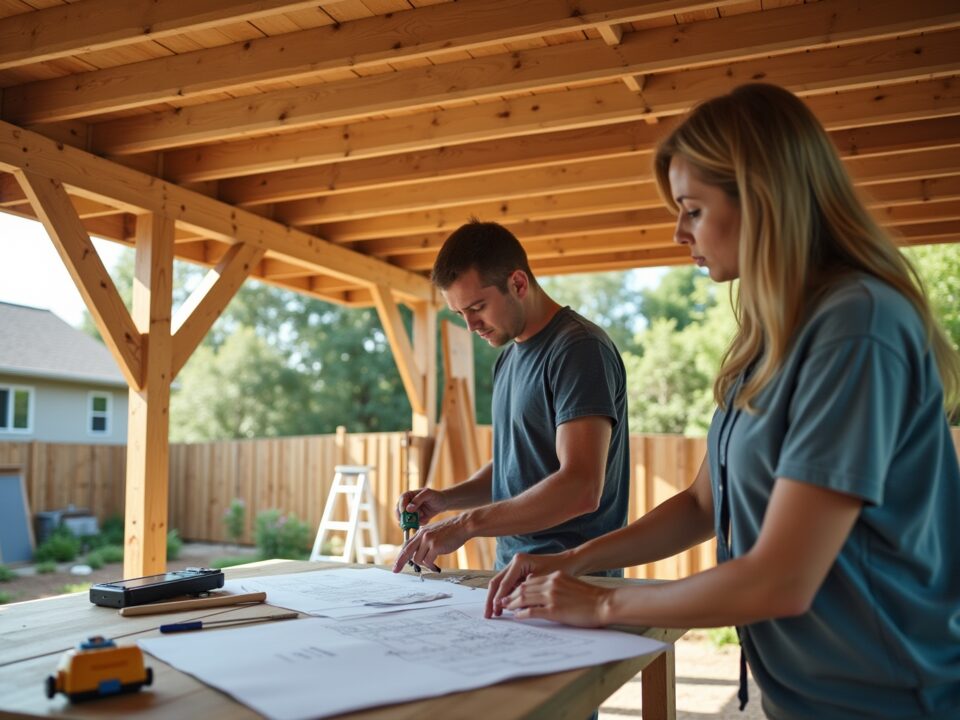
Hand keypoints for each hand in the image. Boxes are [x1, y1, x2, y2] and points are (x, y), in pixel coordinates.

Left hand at [391, 514, 469, 573]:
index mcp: (421, 532)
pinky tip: (435, 567)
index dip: (400, 556)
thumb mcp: (434, 532)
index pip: (406, 545)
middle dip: (400, 563)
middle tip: (396, 571)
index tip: (396, 564)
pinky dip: (431, 566)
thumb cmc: (451, 531)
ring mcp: (428, 540)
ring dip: (424, 565)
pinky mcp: (435, 546)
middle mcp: (422, 535)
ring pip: (418, 559)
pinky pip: (428, 561)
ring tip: (432, 565)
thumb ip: (425, 541)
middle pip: (406, 552)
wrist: (462, 525)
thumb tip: (417, 554)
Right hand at [396, 488, 447, 525]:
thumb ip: (418, 500)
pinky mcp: (414, 521)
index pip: (401, 500)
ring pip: (404, 520)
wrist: (442, 503)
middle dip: (402, 518)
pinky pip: (413, 525)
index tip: (403, 512)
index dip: (401, 506)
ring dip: (411, 522)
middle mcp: (407, 505)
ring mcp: (410, 514)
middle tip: (407, 522)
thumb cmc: (435, 496)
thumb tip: (408, 509)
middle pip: (399, 512)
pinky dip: (418, 524)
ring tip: (422, 517)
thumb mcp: (428, 494)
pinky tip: (426, 519)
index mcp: (408, 495)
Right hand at [485, 552, 573, 617]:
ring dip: (498, 599)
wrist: (569, 561)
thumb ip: (526, 592)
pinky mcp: (519, 572)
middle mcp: (515, 562)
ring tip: (495, 613)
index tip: (494, 611)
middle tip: (487, 614)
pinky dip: (506, 596)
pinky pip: (509, 585)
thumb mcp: (543, 582)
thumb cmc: (559, 569)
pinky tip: (504, 607)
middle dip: (492, 599)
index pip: (504, 583)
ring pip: (501, 584)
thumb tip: (510, 606)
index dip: (498, 599)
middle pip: (497, 582)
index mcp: (519, 562)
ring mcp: (516, 566)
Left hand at [498, 571, 612, 627]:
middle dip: (510, 595)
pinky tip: (516, 616)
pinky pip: (531, 611)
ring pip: (524, 598)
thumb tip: (543, 595)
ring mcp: (551, 596)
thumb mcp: (570, 585)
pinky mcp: (553, 610)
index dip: (517, 588)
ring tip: (505, 609)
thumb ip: (556, 586)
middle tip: (501, 602)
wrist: (604, 603)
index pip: (529, 581)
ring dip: (512, 604)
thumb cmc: (590, 598)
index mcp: (555, 577)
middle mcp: (551, 584)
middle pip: (523, 588)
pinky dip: (521, 613)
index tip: (510, 593)